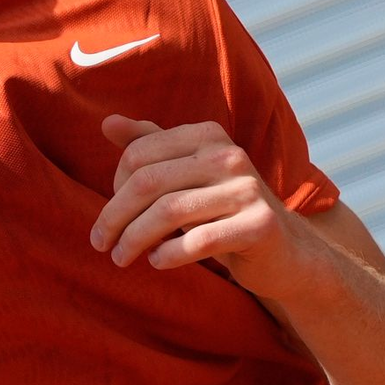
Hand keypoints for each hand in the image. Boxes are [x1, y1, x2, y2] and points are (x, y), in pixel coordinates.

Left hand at [89, 114, 314, 302]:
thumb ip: (149, 147)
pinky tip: (157, 262)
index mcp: (207, 135)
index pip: (138, 154)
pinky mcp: (261, 226)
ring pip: (168, 212)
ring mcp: (248, 190)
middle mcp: (229, 155)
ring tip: (120, 258)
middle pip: (148, 182)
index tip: (111, 215)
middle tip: (99, 243)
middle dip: (115, 216)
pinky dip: (168, 254)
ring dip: (134, 239)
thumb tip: (107, 123)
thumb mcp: (186, 174)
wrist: (286, 251)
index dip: (114, 187)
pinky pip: (199, 240)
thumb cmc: (223, 211)